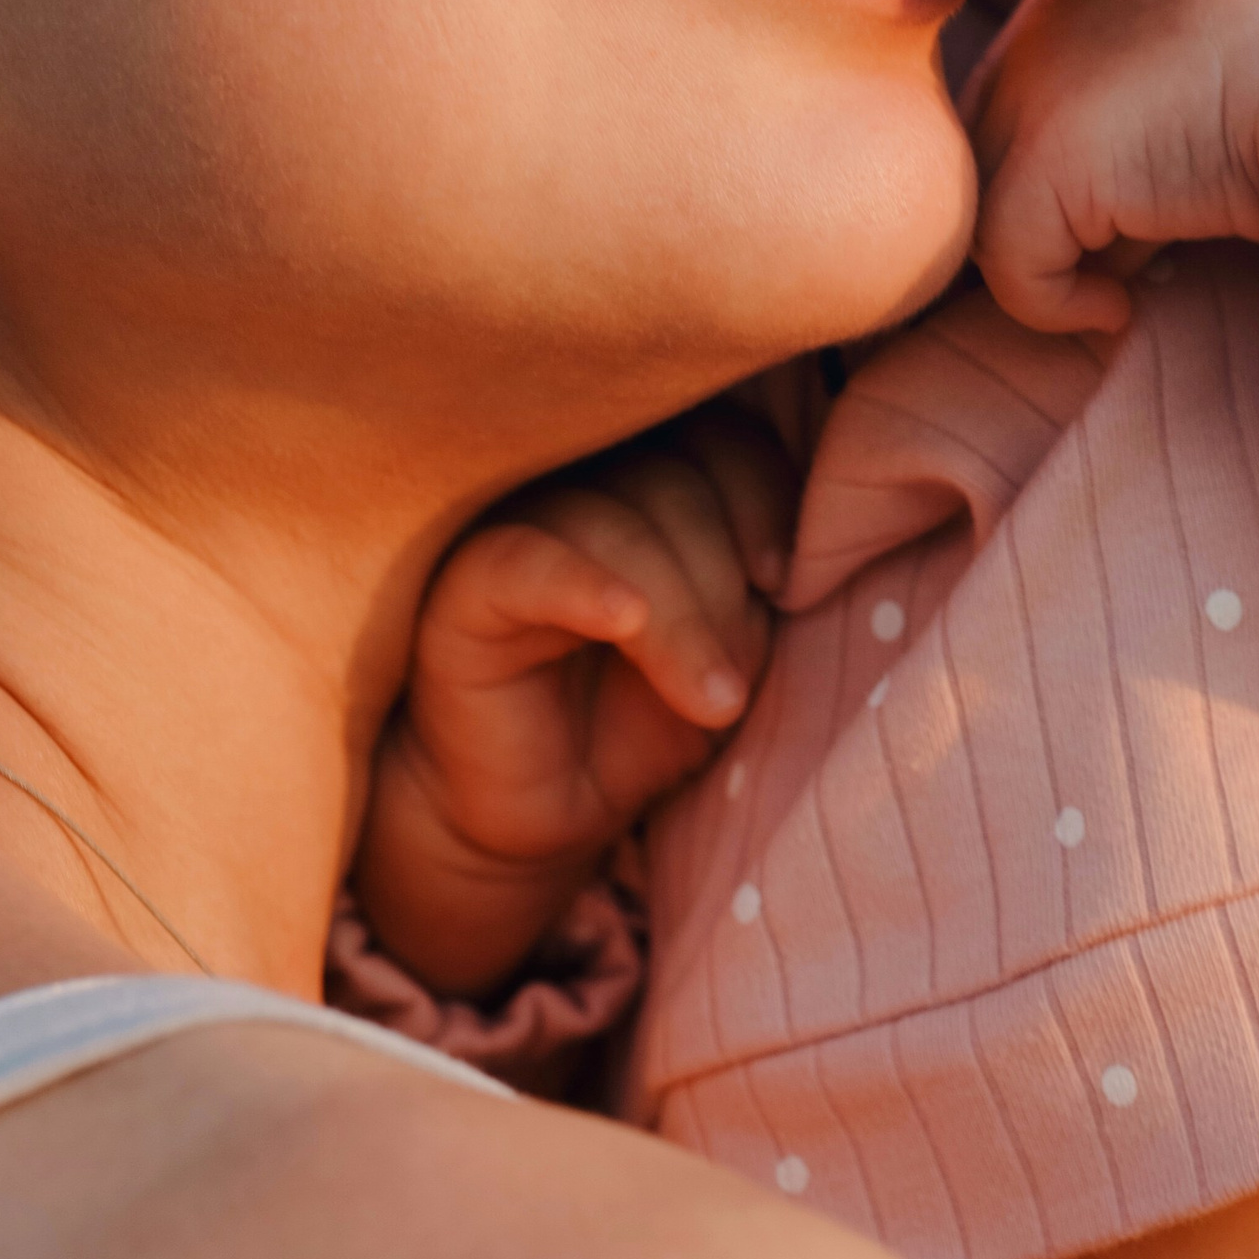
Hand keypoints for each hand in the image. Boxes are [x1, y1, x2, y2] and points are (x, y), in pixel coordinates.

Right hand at [357, 404, 797, 998]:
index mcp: (648, 485)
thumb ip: (757, 588)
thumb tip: (791, 559)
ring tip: (713, 701)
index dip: (760, 496)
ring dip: (681, 615)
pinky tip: (625, 620)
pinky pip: (525, 563)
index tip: (783, 581)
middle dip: (722, 584)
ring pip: (612, 526)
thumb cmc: (647, 723)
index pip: (714, 441)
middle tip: (736, 683)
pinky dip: (582, 584)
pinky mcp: (467, 592)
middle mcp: (581, 489)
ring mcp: (519, 531)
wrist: (555, 817)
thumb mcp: (729, 651)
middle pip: (670, 484)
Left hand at [967, 0, 1258, 335]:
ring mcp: (1036, 83)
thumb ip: (1130, 132)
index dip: (1057, 175)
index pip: (1015, 101)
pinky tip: (1119, 311)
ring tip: (1128, 279)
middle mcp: (1041, 24)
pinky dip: (1054, 306)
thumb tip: (1089, 225)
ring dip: (1050, 262)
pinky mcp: (1050, 156)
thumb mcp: (1207, 87)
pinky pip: (1009, 263)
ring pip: (987, 208)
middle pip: (985, 153)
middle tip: (1113, 266)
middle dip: (1037, 220)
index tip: (1126, 224)